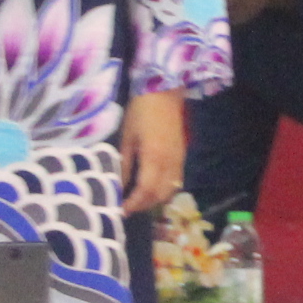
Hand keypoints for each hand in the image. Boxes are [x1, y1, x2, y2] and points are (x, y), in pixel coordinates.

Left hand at [118, 90, 185, 215]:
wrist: (164, 93)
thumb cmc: (141, 112)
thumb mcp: (127, 137)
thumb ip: (124, 163)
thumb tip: (119, 184)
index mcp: (153, 157)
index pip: (145, 190)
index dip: (133, 203)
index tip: (121, 209)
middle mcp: (169, 163)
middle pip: (159, 195)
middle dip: (143, 205)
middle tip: (128, 207)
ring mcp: (179, 160)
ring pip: (171, 190)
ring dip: (155, 200)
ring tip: (140, 201)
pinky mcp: (183, 156)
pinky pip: (177, 181)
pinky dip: (166, 190)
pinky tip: (154, 189)